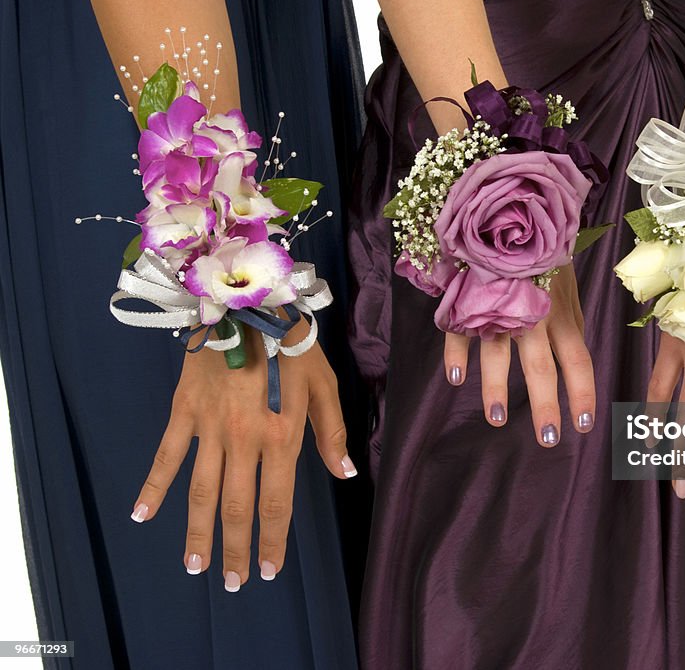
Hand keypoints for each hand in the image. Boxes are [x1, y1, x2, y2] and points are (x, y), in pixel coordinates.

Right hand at [129, 322, 355, 591]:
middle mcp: (245, 439)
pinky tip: (141, 516)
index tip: (267, 570)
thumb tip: (344, 474)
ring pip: (201, 492)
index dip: (272, 539)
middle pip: (237, 507)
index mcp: (283, 436)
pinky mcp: (184, 410)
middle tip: (230, 582)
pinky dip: (153, 487)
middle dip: (234, 548)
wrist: (248, 300)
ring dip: (197, 532)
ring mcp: (210, 427)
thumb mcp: (324, 384)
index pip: (276, 501)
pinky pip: (166, 455)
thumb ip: (333, 432)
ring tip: (195, 566)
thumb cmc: (294, 344)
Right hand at [444, 266, 595, 445]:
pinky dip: (457, 352)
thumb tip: (576, 356)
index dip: (582, 393)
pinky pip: (460, 327)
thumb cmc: (541, 249)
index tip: (584, 426)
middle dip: (545, 404)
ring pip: (499, 351)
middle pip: (542, 365)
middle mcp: (534, 311)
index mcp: (561, 310)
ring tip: (497, 419)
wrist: (509, 205)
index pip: (578, 359)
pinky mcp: (469, 293)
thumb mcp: (564, 283)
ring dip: (496, 387)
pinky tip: (455, 377)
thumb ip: (567, 319)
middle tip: (547, 439)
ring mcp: (499, 302)